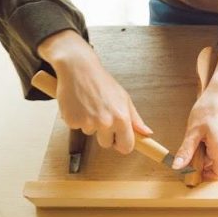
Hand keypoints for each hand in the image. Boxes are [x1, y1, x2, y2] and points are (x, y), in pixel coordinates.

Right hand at [37, 30, 151, 153]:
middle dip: (104, 134)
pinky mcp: (71, 121)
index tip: (119, 142)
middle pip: (106, 144)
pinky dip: (76, 119)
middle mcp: (105, 122)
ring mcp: (87, 122)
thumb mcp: (124, 99)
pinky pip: (76, 127)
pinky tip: (78, 105)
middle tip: (102, 115)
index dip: (122, 145)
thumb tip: (146, 133)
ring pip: (90, 134)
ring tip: (90, 105)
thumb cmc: (103, 82)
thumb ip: (135, 119)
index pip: (126, 147)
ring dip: (90, 124)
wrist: (79, 69)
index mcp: (121, 118)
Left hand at [175, 87, 217, 180]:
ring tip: (198, 138)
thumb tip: (177, 166)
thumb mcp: (193, 131)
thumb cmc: (208, 109)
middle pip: (216, 165)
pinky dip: (209, 145)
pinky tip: (204, 133)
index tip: (195, 171)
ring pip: (216, 156)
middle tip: (191, 150)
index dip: (208, 177)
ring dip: (204, 152)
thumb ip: (186, 151)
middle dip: (202, 162)